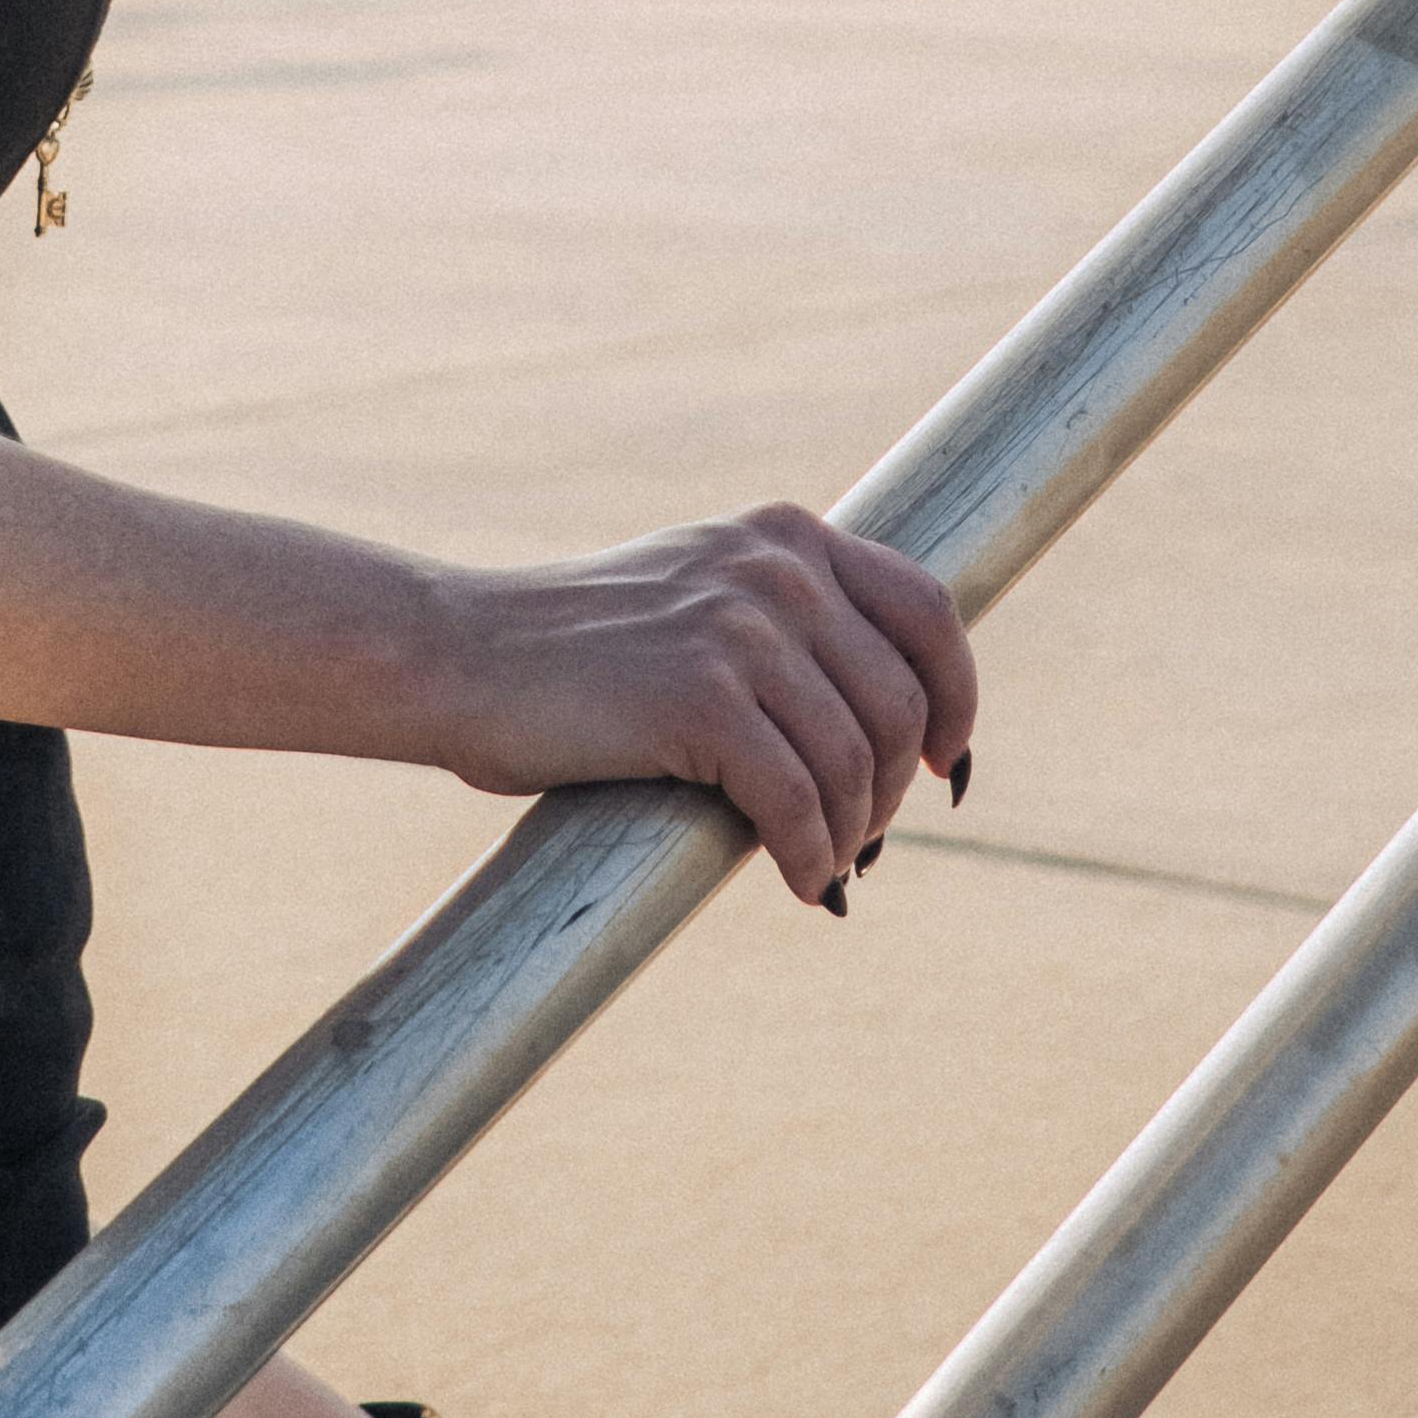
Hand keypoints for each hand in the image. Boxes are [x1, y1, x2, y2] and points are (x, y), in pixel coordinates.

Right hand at [420, 505, 977, 907]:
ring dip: (852, 833)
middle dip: (893, 788)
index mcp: (786, 534)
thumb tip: (886, 722)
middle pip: (902, 701)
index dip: (957, 697)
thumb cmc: (575, 650)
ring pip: (856, 761)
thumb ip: (784, 619)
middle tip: (862, 841)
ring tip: (826, 867)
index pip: (928, 611)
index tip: (943, 763)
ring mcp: (741, 629)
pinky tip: (796, 883)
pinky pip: (797, 802)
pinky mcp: (701, 699)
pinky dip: (808, 856)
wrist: (460, 655)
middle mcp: (778, 569)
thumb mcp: (698, 592)